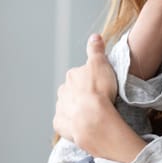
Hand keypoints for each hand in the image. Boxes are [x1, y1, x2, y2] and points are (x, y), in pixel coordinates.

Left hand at [53, 34, 145, 162]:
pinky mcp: (60, 124)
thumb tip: (94, 36)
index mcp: (72, 76)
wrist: (93, 120)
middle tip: (98, 102)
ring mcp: (61, 108)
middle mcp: (63, 91)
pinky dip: (72, 125)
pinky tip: (83, 126)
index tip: (100, 87)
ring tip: (92, 115)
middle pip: (72, 91)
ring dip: (77, 110)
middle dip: (81, 95)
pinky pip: (66, 123)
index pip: (80, 75)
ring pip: (68, 107)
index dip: (91, 81)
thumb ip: (96, 50)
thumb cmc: (99, 92)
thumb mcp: (101, 64)